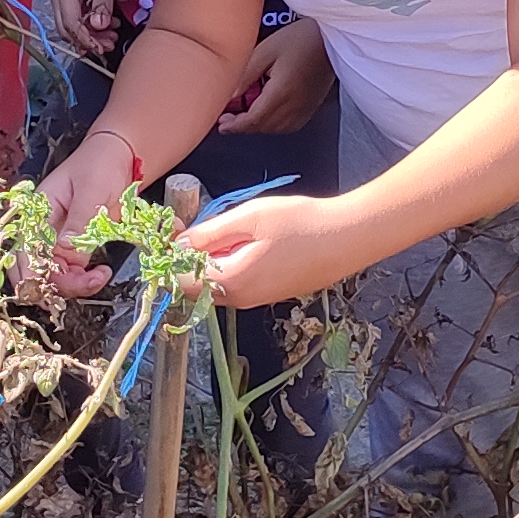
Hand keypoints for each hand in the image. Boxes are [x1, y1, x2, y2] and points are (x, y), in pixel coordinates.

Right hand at [36, 135, 149, 295]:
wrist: (119, 156)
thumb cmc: (101, 163)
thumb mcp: (92, 190)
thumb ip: (79, 223)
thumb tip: (65, 253)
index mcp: (37, 211)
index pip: (25, 252)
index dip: (39, 275)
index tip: (67, 282)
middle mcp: (41, 229)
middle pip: (32, 271)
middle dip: (56, 287)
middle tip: (88, 281)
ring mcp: (56, 240)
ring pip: (51, 278)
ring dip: (72, 286)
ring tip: (99, 275)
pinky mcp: (72, 247)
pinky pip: (69, 274)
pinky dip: (82, 282)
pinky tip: (99, 274)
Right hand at [54, 0, 123, 56]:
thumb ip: (102, 4)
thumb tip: (99, 27)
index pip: (71, 25)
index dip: (86, 39)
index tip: (104, 48)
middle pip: (67, 29)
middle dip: (88, 41)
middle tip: (110, 44)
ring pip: (71, 26)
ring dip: (90, 34)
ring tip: (112, 35)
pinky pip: (75, 18)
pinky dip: (89, 25)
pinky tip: (106, 25)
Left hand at [177, 193, 367, 308]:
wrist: (348, 238)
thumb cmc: (301, 223)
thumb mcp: (249, 217)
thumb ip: (209, 234)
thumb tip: (176, 247)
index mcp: (231, 282)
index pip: (180, 282)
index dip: (170, 256)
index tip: (175, 229)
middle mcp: (240, 299)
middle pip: (195, 285)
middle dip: (188, 257)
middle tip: (196, 222)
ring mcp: (256, 300)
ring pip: (216, 283)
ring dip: (210, 259)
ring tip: (225, 228)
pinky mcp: (269, 294)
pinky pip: (236, 283)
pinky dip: (229, 264)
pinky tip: (246, 240)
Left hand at [218, 20, 333, 134]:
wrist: (331, 37)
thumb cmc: (302, 37)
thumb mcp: (265, 50)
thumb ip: (246, 75)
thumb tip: (230, 95)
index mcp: (282, 92)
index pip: (253, 120)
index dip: (235, 126)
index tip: (223, 124)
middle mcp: (295, 105)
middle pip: (263, 127)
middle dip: (243, 127)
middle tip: (228, 119)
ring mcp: (305, 108)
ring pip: (276, 129)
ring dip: (258, 126)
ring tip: (245, 116)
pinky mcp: (312, 107)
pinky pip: (290, 126)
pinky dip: (274, 124)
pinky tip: (268, 114)